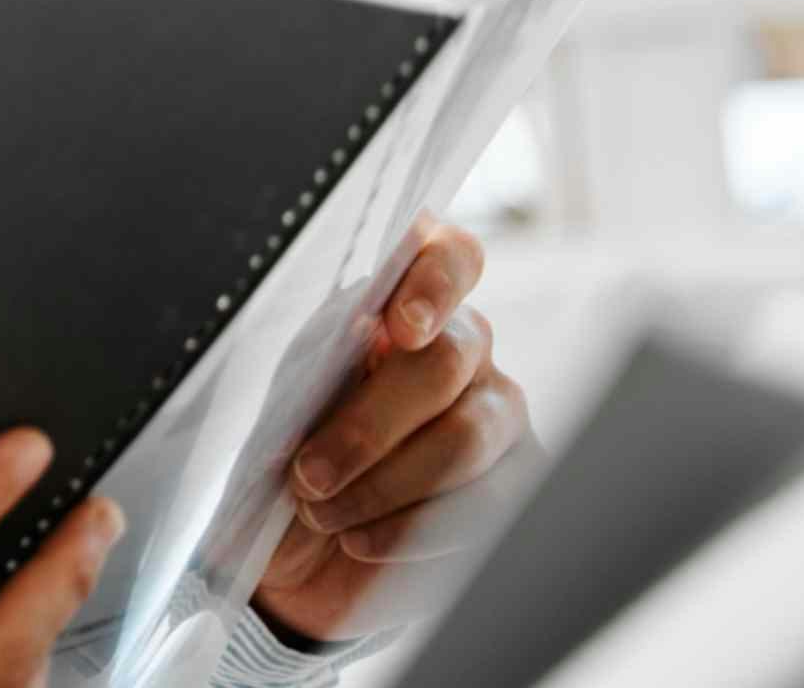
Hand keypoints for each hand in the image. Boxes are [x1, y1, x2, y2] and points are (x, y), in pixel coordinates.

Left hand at [255, 218, 539, 645]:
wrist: (297, 548)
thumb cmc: (293, 453)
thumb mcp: (286, 406)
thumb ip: (322, 368)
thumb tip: (359, 339)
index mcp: (402, 305)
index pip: (449, 255)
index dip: (435, 280)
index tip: (398, 326)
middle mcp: (465, 349)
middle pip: (447, 360)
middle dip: (370, 424)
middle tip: (309, 474)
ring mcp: (499, 417)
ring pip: (466, 436)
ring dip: (383, 484)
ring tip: (323, 513)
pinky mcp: (517, 487)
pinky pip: (484, 505)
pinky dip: (410, 530)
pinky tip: (361, 540)